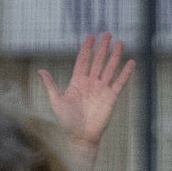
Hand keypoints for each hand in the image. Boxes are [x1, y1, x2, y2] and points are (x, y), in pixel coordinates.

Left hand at [38, 33, 135, 153]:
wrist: (80, 136)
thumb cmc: (67, 121)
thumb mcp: (56, 101)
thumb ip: (51, 85)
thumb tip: (41, 70)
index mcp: (77, 82)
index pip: (83, 60)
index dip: (87, 48)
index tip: (91, 37)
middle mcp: (91, 83)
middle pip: (98, 61)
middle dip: (103, 48)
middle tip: (108, 34)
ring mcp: (102, 89)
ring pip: (109, 68)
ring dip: (115, 56)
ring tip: (120, 43)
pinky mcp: (111, 97)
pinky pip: (120, 82)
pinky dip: (125, 73)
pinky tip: (131, 63)